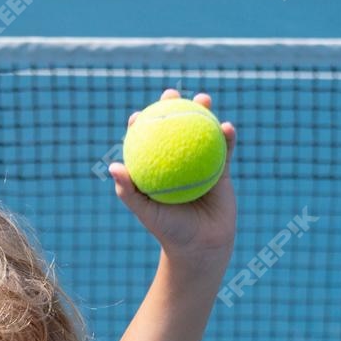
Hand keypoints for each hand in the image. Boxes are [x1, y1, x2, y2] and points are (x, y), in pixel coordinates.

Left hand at [107, 89, 237, 270]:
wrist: (202, 246)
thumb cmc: (170, 231)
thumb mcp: (147, 213)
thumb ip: (128, 191)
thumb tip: (114, 166)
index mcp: (157, 169)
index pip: (146, 142)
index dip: (142, 124)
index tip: (138, 115)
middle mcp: (177, 163)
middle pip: (174, 128)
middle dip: (172, 105)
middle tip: (171, 93)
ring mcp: (200, 163)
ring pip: (201, 131)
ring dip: (203, 111)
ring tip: (203, 99)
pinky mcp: (221, 169)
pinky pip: (225, 148)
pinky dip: (227, 136)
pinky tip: (227, 127)